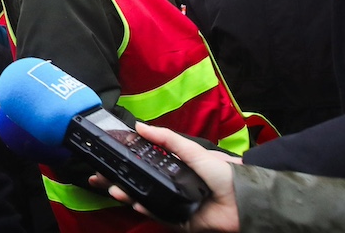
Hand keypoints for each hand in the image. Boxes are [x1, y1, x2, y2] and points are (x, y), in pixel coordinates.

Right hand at [93, 123, 240, 232]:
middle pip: (139, 182)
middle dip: (119, 180)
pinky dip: (145, 209)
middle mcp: (171, 184)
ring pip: (144, 198)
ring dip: (128, 194)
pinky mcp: (179, 219)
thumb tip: (140, 126)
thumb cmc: (224, 172)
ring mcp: (173, 202)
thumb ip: (167, 139)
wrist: (243, 198)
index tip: (108, 158)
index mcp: (174, 167)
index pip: (144, 164)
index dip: (126, 162)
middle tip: (101, 177)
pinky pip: (158, 214)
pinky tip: (135, 202)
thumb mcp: (192, 149)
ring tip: (115, 189)